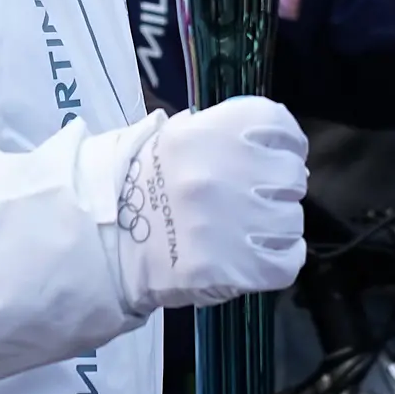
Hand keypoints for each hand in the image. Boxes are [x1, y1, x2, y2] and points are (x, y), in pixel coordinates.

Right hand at [100, 96, 307, 313]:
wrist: (103, 243)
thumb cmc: (141, 187)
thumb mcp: (171, 139)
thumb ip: (220, 135)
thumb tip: (277, 153)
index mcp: (207, 133)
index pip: (278, 123)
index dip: (287, 143)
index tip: (281, 156)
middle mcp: (224, 173)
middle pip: (291, 176)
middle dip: (281, 189)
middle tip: (261, 199)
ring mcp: (231, 223)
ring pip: (291, 222)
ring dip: (278, 226)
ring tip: (253, 231)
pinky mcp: (234, 269)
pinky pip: (287, 262)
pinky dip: (281, 260)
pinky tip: (262, 256)